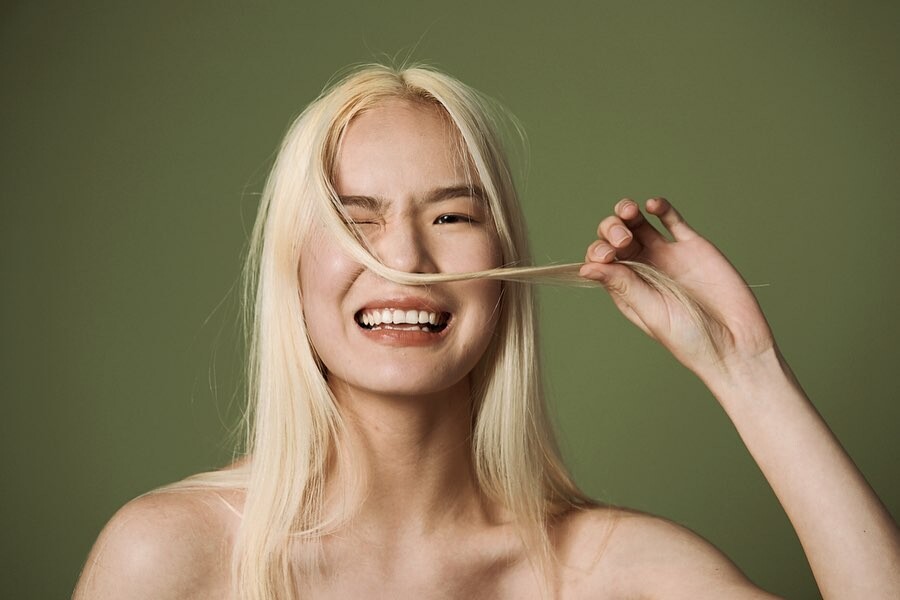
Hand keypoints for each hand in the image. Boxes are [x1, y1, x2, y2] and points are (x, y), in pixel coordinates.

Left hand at [579, 198, 775, 376]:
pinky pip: (672, 220)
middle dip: (611, 229)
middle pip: (615, 237)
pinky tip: (652, 205)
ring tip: (630, 211)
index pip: (601, 260)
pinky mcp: (693, 246)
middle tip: (623, 239)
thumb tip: (586, 268)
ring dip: (627, 212)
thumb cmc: (690, 339)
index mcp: (627, 287)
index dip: (598, 251)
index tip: (608, 256)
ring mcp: (667, 255)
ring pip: (639, 224)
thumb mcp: (652, 312)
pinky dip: (661, 208)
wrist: (736, 342)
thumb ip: (623, 285)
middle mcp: (643, 269)